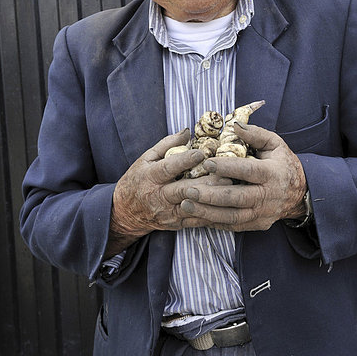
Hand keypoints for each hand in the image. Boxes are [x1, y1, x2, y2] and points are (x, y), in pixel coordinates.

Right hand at [108, 129, 231, 252]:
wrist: (126, 211)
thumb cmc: (138, 179)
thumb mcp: (146, 158)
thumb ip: (167, 144)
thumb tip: (187, 132)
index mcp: (150, 177)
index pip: (168, 168)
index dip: (184, 161)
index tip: (201, 153)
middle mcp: (159, 196)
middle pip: (184, 190)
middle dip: (206, 183)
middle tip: (226, 175)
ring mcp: (168, 213)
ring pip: (194, 207)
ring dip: (213, 200)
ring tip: (230, 189)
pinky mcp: (177, 224)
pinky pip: (197, 221)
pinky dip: (212, 214)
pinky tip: (227, 206)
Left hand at [180, 122, 306, 231]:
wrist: (299, 192)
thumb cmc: (282, 163)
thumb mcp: (274, 143)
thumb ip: (255, 134)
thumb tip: (233, 125)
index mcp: (273, 174)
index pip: (248, 171)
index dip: (227, 168)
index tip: (206, 163)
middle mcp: (268, 196)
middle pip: (237, 198)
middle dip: (210, 195)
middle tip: (188, 189)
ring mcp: (263, 213)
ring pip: (232, 217)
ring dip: (207, 212)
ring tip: (186, 205)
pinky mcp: (257, 225)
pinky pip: (233, 226)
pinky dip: (214, 223)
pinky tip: (197, 217)